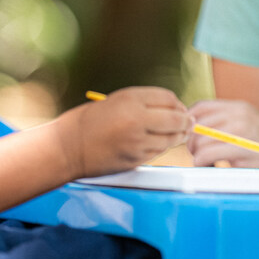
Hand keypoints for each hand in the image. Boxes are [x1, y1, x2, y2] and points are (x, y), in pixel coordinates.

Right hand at [67, 87, 192, 176]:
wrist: (67, 148)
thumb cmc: (91, 121)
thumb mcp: (117, 101)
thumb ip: (145, 103)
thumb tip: (175, 110)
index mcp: (130, 100)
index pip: (168, 98)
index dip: (177, 104)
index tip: (179, 107)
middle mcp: (136, 120)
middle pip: (175, 119)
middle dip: (186, 121)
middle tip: (190, 122)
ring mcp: (137, 142)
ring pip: (170, 139)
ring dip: (178, 136)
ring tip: (182, 133)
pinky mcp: (135, 159)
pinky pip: (158, 152)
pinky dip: (162, 147)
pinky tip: (161, 143)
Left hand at [187, 98, 258, 168]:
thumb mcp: (250, 121)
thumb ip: (227, 120)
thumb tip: (197, 127)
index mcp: (239, 106)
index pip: (201, 106)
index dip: (188, 120)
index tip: (188, 133)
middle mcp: (238, 115)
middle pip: (197, 123)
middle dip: (190, 139)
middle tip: (194, 150)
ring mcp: (240, 131)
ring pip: (199, 139)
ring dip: (195, 153)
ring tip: (202, 159)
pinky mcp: (240, 150)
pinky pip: (207, 154)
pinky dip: (201, 162)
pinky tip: (208, 165)